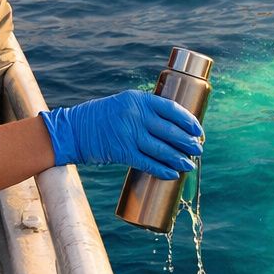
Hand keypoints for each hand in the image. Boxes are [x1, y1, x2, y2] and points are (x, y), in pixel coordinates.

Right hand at [39, 90, 203, 177]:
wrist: (75, 130)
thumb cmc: (103, 117)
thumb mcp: (125, 104)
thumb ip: (146, 111)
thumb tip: (174, 126)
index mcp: (139, 100)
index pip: (172, 109)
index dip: (189, 121)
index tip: (198, 130)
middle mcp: (136, 115)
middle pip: (170, 131)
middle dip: (188, 142)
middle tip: (198, 149)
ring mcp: (129, 134)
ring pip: (162, 149)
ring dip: (179, 159)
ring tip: (190, 164)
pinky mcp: (122, 152)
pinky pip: (148, 163)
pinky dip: (162, 170)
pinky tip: (173, 174)